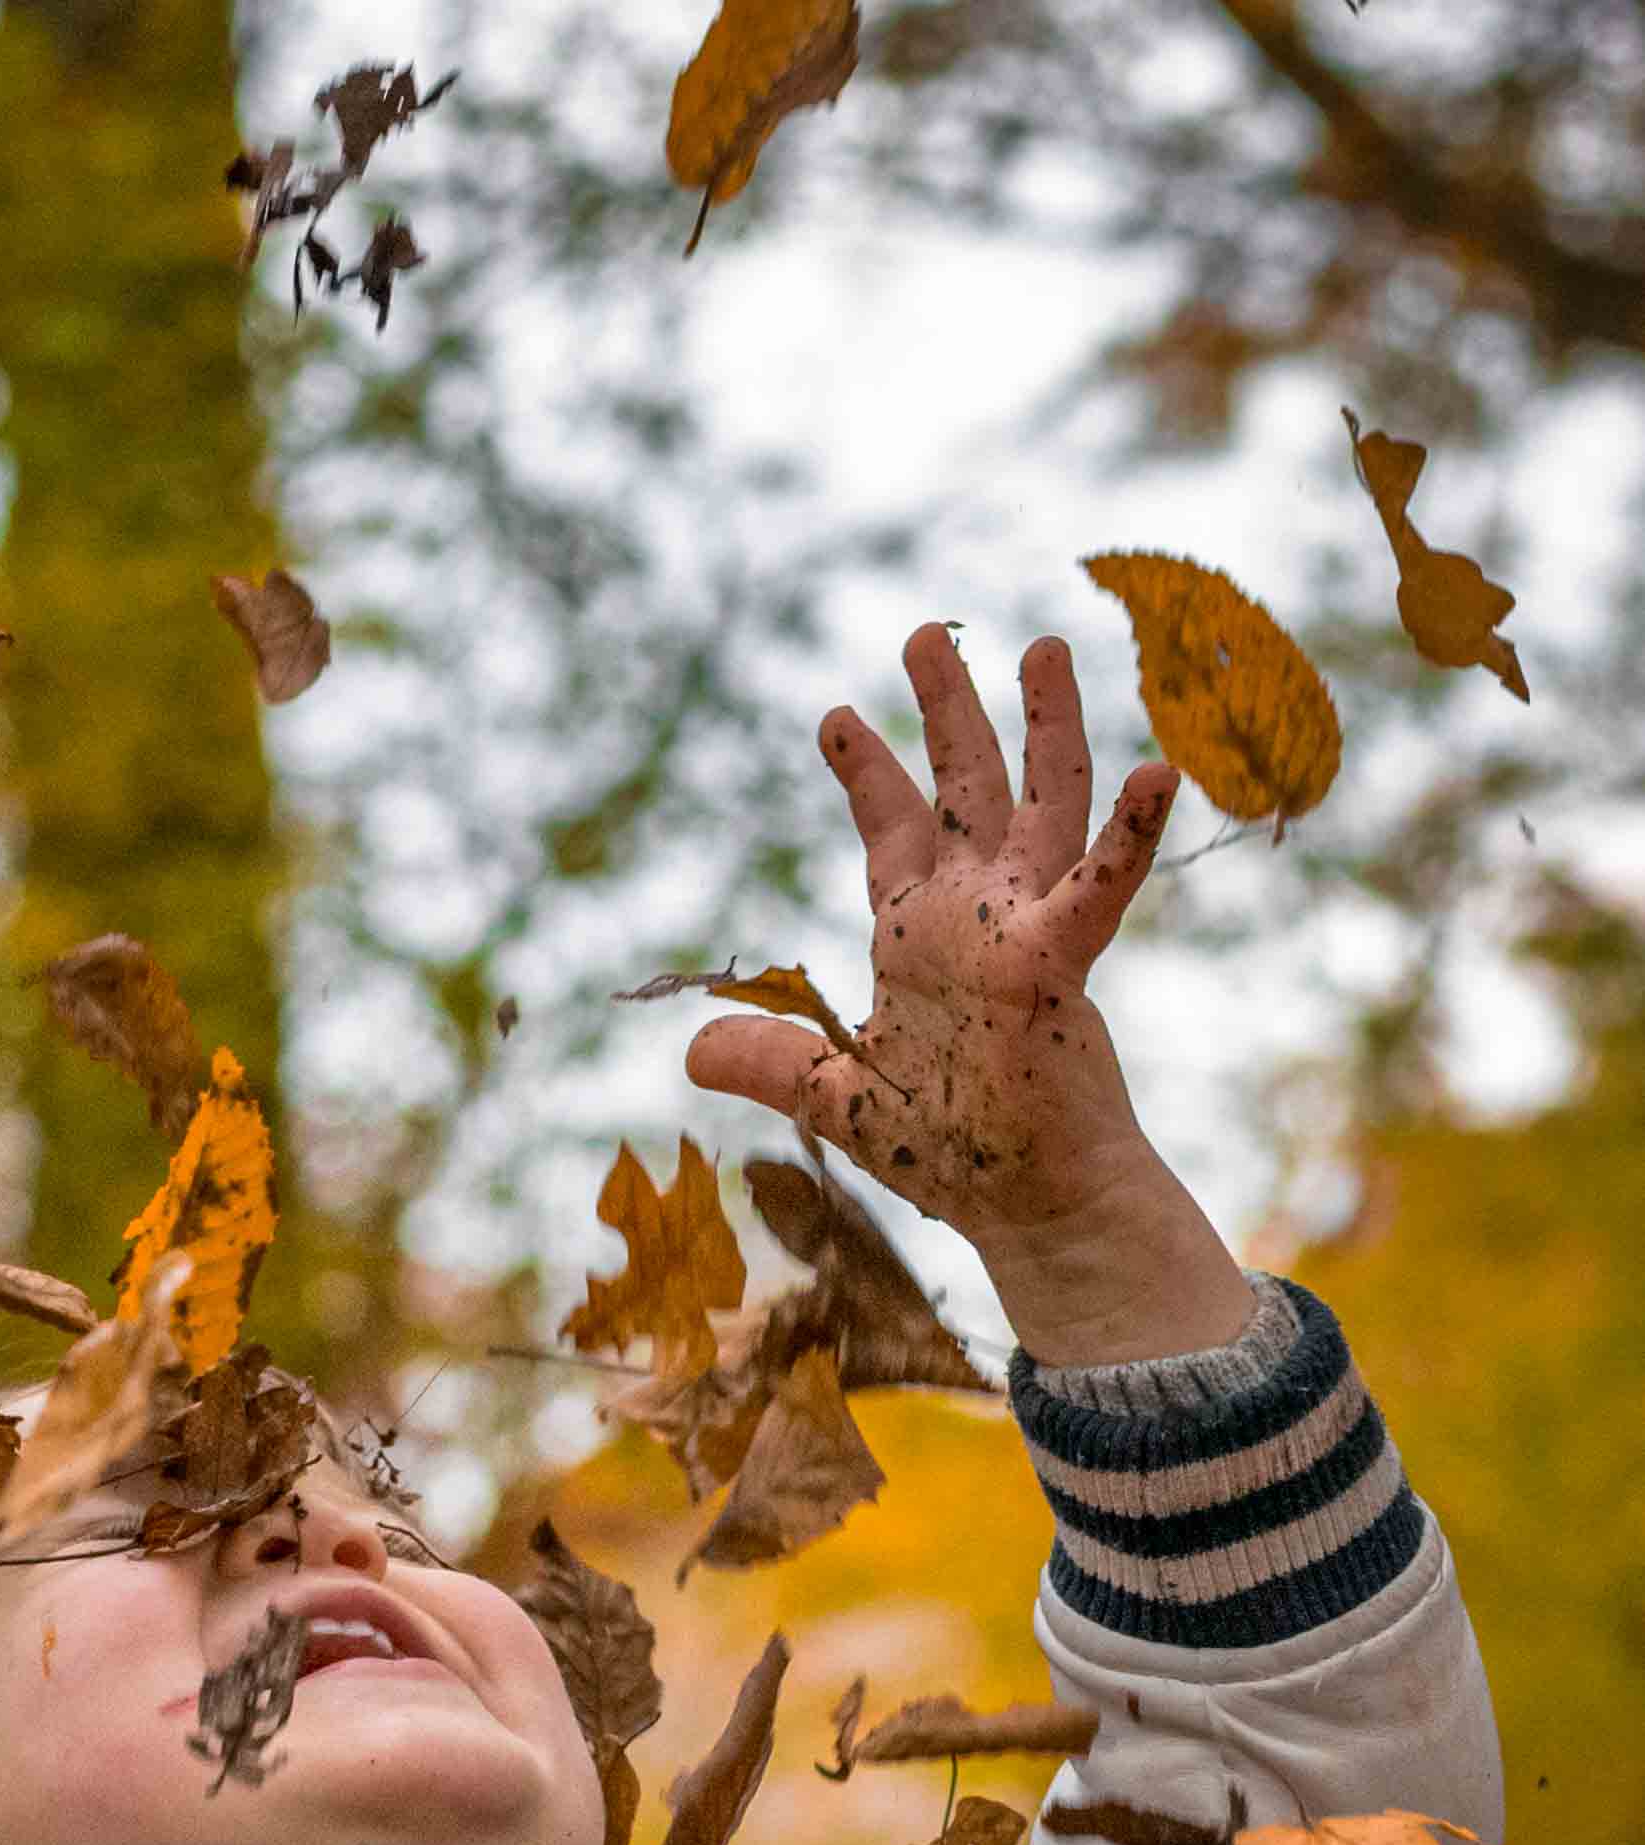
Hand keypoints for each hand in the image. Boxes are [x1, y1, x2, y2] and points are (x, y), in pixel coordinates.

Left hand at [686, 627, 1250, 1359]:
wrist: (1027, 1204)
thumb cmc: (952, 1154)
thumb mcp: (838, 1102)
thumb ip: (773, 1064)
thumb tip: (691, 1053)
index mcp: (921, 938)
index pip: (890, 835)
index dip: (866, 772)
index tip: (837, 714)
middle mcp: (977, 916)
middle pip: (961, 790)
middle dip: (944, 712)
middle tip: (923, 635)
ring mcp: (1026, 930)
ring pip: (1041, 804)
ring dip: (1044, 727)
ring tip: (1041, 645)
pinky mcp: (1061, 964)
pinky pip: (1102, 888)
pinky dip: (1129, 835)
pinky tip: (1158, 770)